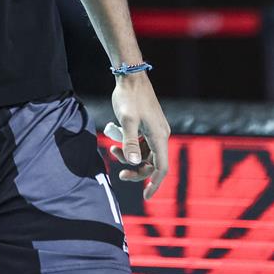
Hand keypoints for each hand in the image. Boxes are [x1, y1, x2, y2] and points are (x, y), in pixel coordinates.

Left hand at [107, 72, 170, 197]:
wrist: (130, 76)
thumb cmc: (128, 98)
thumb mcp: (126, 121)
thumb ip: (129, 142)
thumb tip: (134, 163)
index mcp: (159, 136)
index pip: (161, 168)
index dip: (155, 183)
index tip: (146, 197)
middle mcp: (161, 134)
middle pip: (152, 162)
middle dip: (136, 169)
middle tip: (119, 173)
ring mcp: (155, 129)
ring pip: (145, 153)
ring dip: (130, 156)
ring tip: (112, 149)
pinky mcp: (148, 124)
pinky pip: (142, 143)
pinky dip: (130, 146)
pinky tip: (116, 140)